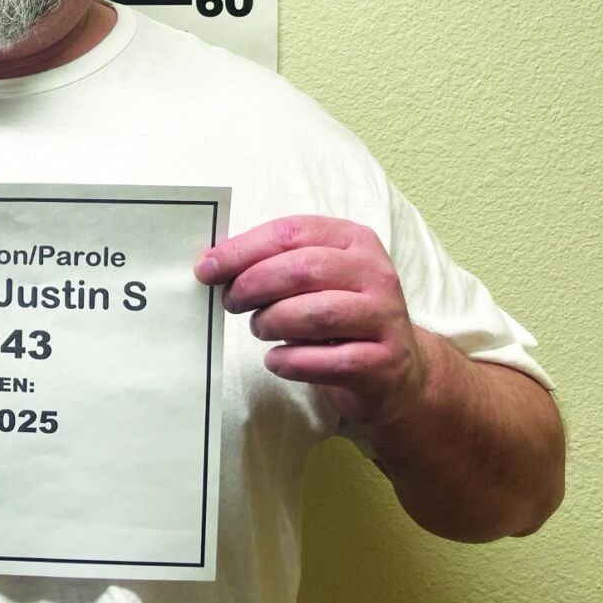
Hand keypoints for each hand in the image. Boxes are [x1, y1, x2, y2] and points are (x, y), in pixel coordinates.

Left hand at [193, 215, 426, 426]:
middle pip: (302, 269)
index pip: (291, 231)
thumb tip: (214, 265)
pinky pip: (329, 361)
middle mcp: (375, 274)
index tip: (207, 268)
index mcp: (354, 240)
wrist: (395, 371)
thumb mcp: (315, 280)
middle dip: (253, 285)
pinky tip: (277, 360)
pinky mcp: (385, 363)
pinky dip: (291, 361)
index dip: (243, 249)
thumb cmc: (338, 318)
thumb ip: (274, 265)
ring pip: (317, 313)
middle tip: (231, 302)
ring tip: (260, 329)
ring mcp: (385, 318)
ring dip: (272, 322)